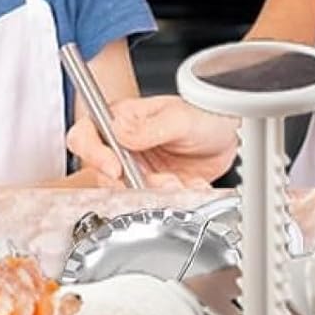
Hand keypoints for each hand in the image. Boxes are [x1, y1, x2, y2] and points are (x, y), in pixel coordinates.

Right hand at [66, 96, 238, 189]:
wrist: (229, 135)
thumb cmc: (204, 113)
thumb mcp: (180, 117)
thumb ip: (150, 127)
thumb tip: (120, 132)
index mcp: (122, 119)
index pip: (86, 136)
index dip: (93, 154)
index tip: (115, 169)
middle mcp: (124, 145)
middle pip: (105, 173)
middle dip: (136, 183)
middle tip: (164, 180)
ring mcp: (137, 168)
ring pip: (130, 192)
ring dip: (159, 192)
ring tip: (182, 182)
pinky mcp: (152, 187)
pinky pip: (153, 202)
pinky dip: (175, 198)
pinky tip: (192, 184)